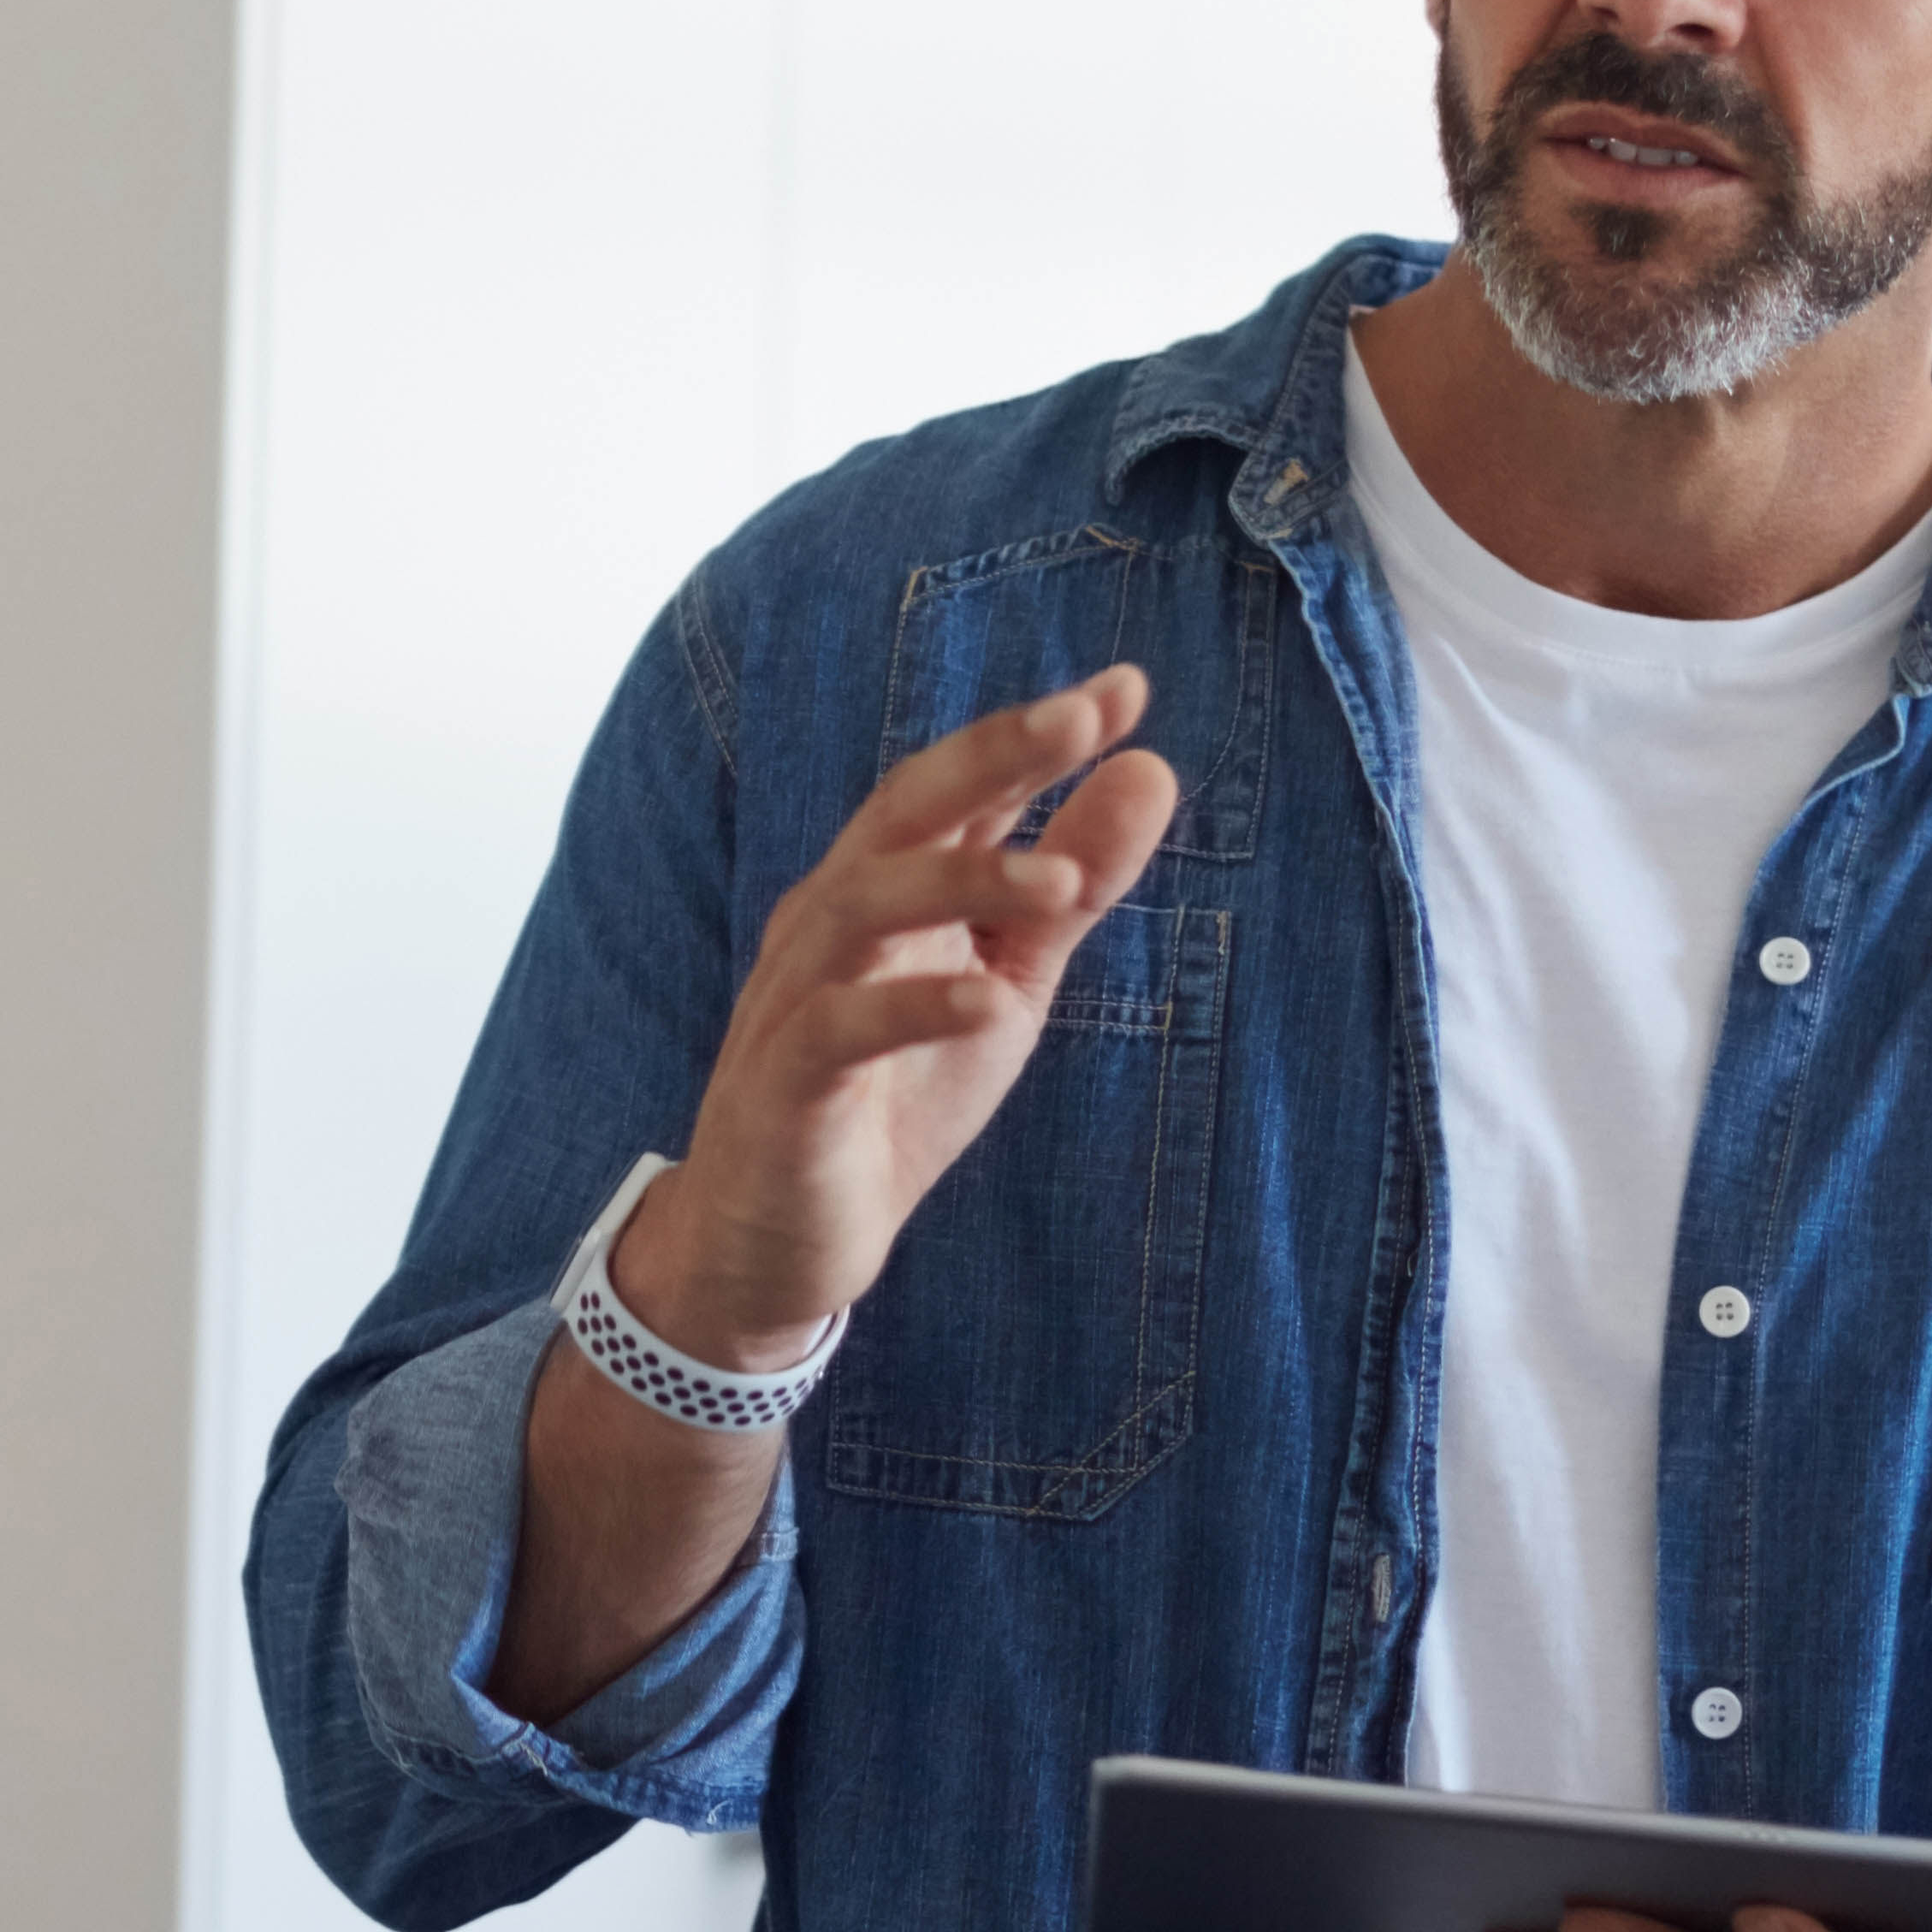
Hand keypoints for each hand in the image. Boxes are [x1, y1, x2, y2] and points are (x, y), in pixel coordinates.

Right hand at [612, 670, 1184, 1360]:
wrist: (780, 1241)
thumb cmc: (892, 1099)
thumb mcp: (1003, 986)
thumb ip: (1068, 893)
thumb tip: (1151, 771)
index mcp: (883, 890)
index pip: (956, 791)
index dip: (1031, 736)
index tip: (1125, 689)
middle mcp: (830, 923)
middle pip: (900, 813)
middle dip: (987, 757)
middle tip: (1080, 719)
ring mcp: (796, 999)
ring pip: (863, 904)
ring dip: (961, 881)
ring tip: (1061, 882)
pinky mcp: (784, 1087)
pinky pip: (839, 1028)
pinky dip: (912, 1008)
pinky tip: (986, 1005)